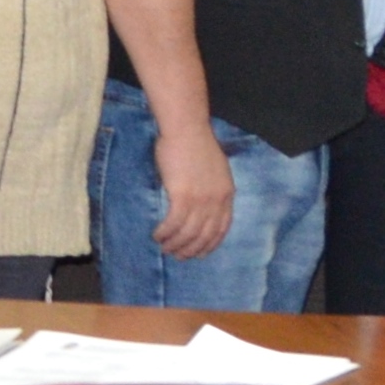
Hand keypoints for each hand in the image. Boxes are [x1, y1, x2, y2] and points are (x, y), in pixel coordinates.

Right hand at [152, 116, 236, 261]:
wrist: (187, 129)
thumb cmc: (196, 144)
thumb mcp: (215, 169)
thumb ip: (212, 188)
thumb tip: (201, 206)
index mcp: (227, 193)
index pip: (222, 228)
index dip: (210, 244)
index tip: (200, 253)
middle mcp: (217, 200)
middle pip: (204, 235)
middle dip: (190, 249)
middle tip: (178, 255)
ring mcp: (201, 200)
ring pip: (187, 233)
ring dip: (174, 244)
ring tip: (164, 247)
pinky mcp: (183, 197)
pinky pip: (173, 224)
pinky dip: (164, 233)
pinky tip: (157, 235)